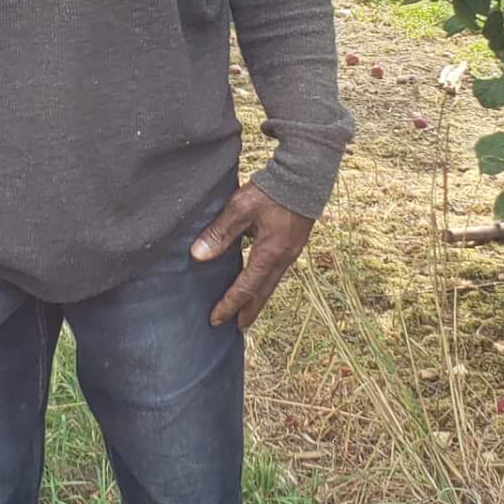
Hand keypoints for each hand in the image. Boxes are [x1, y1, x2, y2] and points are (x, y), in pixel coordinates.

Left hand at [189, 181, 314, 332]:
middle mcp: (284, 258)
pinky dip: (265, 283)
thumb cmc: (271, 190)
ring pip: (272, 283)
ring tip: (247, 311)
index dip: (230, 304)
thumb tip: (198, 256)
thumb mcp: (240, 208)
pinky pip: (277, 271)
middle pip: (263, 293)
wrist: (304, 174)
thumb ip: (219, 232)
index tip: (215, 319)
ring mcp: (292, 251)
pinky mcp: (294, 243)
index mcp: (269, 253)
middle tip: (237, 329)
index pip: (246, 287)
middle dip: (249, 311)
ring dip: (258, 298)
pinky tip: (259, 282)